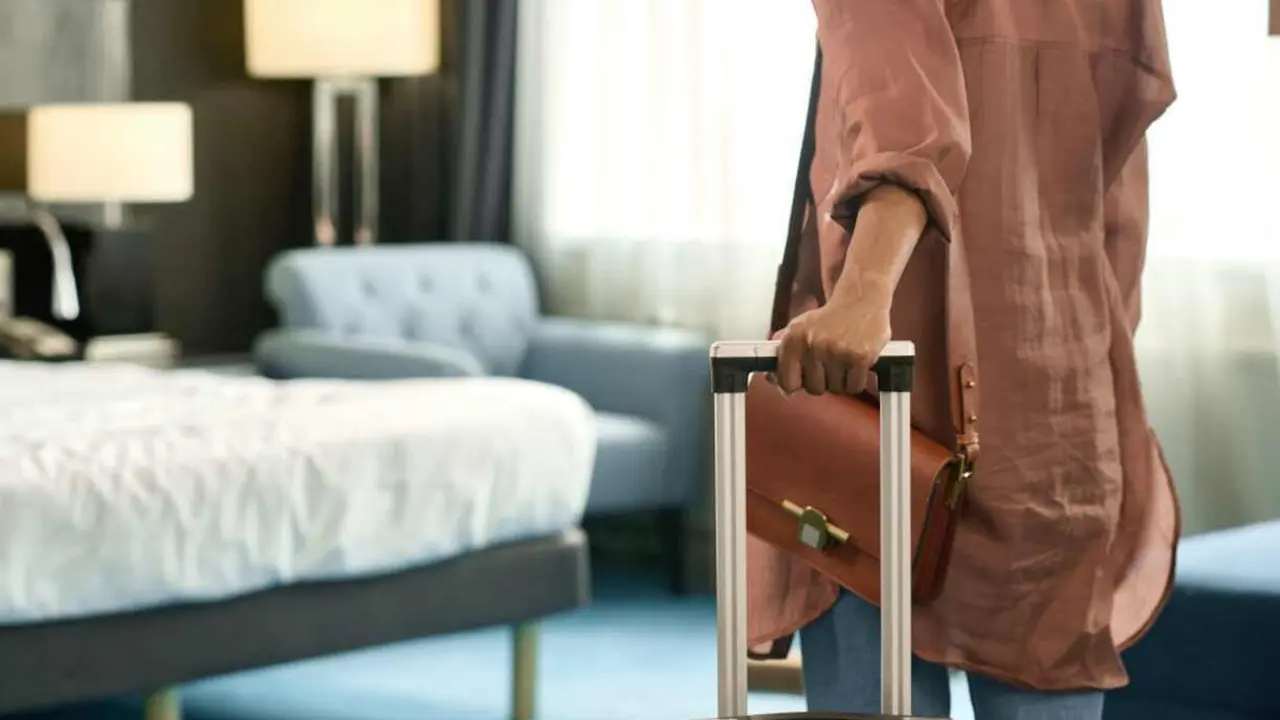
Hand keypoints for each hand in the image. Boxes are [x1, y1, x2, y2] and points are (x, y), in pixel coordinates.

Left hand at [772, 295, 890, 395]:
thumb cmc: (830, 319)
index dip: (796, 385)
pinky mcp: (860, 356)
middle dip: (822, 381)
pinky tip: (854, 364)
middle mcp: (813, 344)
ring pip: (835, 389)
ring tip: (842, 360)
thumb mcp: (799, 328)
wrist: (862, 299)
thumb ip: (782, 353)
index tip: (801, 381)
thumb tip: (771, 378)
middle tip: (828, 363)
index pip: (787, 383)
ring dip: (840, 381)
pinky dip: (856, 381)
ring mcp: (837, 351)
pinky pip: (854, 387)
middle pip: (814, 389)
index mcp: (794, 338)